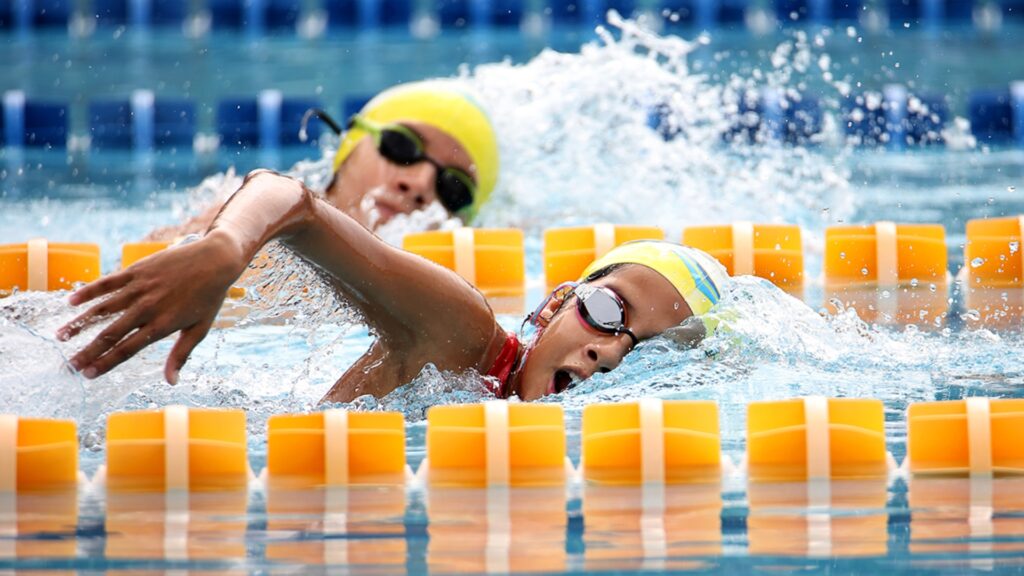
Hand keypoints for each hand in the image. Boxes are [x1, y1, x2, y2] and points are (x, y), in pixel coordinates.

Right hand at [56, 230, 246, 383]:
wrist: (215, 260)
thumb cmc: (209, 297)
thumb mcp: (200, 329)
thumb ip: (181, 355)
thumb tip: (171, 382)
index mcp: (162, 325)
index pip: (127, 349)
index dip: (106, 363)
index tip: (88, 374)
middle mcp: (147, 308)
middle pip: (110, 333)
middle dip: (87, 351)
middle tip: (68, 365)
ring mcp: (140, 288)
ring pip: (103, 308)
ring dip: (80, 323)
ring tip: (60, 337)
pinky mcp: (137, 270)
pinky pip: (108, 282)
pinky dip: (89, 292)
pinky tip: (71, 302)